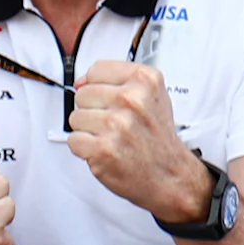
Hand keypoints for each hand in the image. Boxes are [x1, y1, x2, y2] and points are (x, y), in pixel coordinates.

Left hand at [66, 60, 211, 226]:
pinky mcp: (103, 148)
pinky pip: (73, 140)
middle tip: (114, 125)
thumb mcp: (151, 96)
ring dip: (88, 131)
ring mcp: (116, 124)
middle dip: (93, 110)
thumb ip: (118, 82)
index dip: (97, 86)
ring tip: (111, 138)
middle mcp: (131, 100)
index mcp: (145, 81)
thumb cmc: (157, 138)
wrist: (170, 174)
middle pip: (82, 94)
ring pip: (75, 117)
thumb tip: (81, 82)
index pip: (96, 70)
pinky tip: (106, 151)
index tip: (108, 99)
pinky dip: (85, 149)